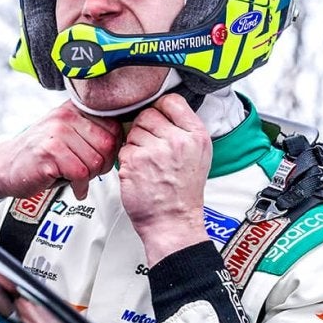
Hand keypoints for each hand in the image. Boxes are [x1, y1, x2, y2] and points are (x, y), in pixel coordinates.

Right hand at [0, 101, 120, 199]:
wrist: (5, 166)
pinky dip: (80, 187)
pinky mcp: (48, 154)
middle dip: (103, 165)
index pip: (113, 126)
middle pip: (107, 145)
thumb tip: (123, 141)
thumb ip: (90, 132)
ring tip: (78, 179)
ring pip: (95, 161)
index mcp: (73, 110)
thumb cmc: (40, 153)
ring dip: (90, 177)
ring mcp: (56, 134)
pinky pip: (80, 173)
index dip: (113, 148)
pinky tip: (74, 187)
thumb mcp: (66, 134)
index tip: (103, 158)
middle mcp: (65, 117)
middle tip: (90, 173)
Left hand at [118, 94, 211, 264]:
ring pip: (133, 130)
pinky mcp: (134, 162)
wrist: (173, 221)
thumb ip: (184, 129)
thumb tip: (162, 108)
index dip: (161, 110)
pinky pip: (123, 148)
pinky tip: (140, 172)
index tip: (160, 122)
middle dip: (145, 129)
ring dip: (136, 144)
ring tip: (148, 163)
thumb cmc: (183, 191)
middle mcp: (177, 141)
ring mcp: (154, 151)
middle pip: (148, 114)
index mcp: (196, 136)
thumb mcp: (199, 155)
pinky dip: (127, 159)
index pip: (171, 101)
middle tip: (153, 150)